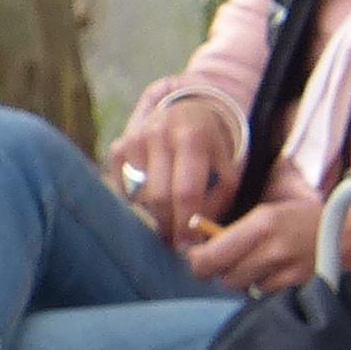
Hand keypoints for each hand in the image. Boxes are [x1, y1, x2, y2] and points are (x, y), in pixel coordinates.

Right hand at [110, 96, 240, 243]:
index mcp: (192, 139)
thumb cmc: (217, 144)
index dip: (185, 224)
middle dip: (166, 225)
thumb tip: (199, 232)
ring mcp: (137, 137)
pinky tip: (150, 202)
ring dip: (151, 213)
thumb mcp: (230, 166)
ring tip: (166, 218)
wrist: (194, 104)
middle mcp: (160, 134)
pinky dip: (133, 198)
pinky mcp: (121, 143)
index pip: (186, 193)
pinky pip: (120, 182)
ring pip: (137, 193)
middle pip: (157, 197)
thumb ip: (219, 198)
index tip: (187, 245)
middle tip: (174, 241)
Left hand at [184, 187, 326, 294]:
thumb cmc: (302, 221)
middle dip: (223, 272)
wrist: (350, 235)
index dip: (197, 262)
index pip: (211, 255)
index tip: (197, 260)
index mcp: (261, 223)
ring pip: (244, 288)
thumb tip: (201, 247)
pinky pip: (265, 294)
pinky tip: (277, 274)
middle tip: (230, 263)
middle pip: (226, 277)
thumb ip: (236, 230)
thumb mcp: (268, 212)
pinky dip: (265, 287)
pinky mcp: (298, 287)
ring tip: (260, 265)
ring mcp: (286, 271)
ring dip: (246, 280)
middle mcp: (272, 248)